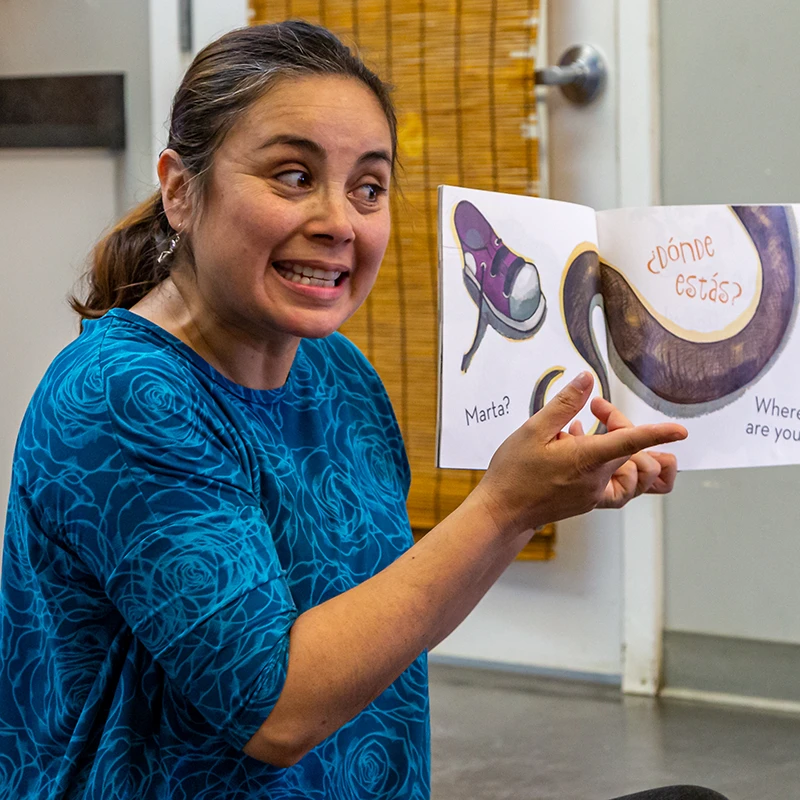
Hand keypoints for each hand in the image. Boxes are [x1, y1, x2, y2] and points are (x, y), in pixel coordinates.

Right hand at [475, 372, 686, 536]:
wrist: (501, 511)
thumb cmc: (513, 472)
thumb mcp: (532, 430)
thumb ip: (564, 404)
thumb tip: (587, 380)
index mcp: (585, 459)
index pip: (631, 443)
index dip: (658, 434)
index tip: (681, 431)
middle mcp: (596, 480)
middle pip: (634, 453)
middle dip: (623, 425)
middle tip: (594, 410)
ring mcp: (595, 495)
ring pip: (636, 479)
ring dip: (627, 453)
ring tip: (596, 432)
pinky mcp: (590, 502)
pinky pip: (620, 488)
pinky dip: (617, 468)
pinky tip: (592, 449)